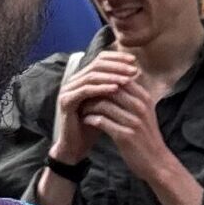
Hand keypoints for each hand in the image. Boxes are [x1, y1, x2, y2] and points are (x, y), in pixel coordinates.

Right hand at [50, 51, 137, 165]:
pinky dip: (101, 88)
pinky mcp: (66, 101)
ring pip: (92, 76)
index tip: (134, 61)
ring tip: (127, 79)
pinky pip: (86, 90)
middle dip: (116, 66)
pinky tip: (115, 89)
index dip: (117, 58)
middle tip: (133, 69)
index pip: (99, 59)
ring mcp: (68, 90)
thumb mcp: (109, 103)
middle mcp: (73, 81)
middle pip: (96, 65)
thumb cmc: (94, 125)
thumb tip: (137, 72)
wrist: (77, 146)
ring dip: (111, 76)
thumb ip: (117, 87)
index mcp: (82, 78)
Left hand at [76, 70, 172, 188]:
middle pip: (110, 89)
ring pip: (103, 104)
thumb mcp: (145, 112)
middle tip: (82, 95)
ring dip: (89, 106)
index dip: (103, 80)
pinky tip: (85, 120)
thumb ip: (132, 96)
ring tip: (81, 108)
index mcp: (144, 98)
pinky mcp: (124, 136)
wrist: (157, 162)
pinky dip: (90, 119)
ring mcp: (133, 121)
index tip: (91, 85)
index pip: (120, 78)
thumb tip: (114, 81)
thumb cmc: (147, 136)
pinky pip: (101, 121)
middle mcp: (140, 107)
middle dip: (93, 91)